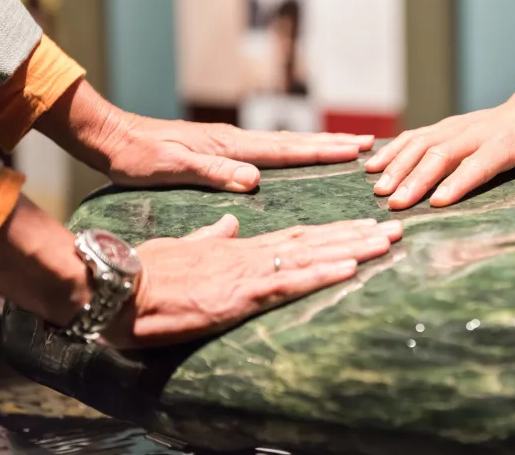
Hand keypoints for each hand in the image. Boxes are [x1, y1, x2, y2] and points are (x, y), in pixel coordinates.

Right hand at [102, 215, 401, 346]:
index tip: (366, 225)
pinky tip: (351, 268)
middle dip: (359, 235)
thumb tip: (230, 222)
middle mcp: (253, 253)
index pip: (300, 236)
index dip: (336, 231)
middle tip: (397, 228)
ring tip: (389, 241)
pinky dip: (321, 273)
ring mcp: (249, 271)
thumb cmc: (148, 271)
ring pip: (312, 255)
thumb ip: (212, 236)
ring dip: (354, 248)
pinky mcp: (239, 291)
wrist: (117, 286)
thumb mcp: (187, 249)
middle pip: (316, 240)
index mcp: (243, 248)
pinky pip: (289, 281)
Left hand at [103, 113, 373, 191]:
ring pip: (285, 144)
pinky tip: (299, 155)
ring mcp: (231, 143)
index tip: (356, 150)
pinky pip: (270, 150)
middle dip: (332, 145)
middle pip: (295, 143)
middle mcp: (236, 141)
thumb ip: (214, 173)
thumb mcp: (172, 168)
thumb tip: (254, 179)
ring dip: (318, 146)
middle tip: (368, 145)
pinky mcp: (222, 149)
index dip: (323, 152)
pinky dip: (294, 151)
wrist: (111, 136)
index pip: (286, 150)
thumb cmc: (137, 156)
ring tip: (346, 147)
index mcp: (230, 146)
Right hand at [364, 92, 514, 209]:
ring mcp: (457, 125)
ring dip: (398, 164)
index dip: (459, 181)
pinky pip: (415, 136)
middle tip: (396, 203)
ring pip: (421, 141)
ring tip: (378, 188)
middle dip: (416, 178)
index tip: (437, 202)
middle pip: (441, 152)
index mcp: (505, 139)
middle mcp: (475, 129)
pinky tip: (373, 166)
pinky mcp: (445, 126)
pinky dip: (393, 150)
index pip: (479, 161)